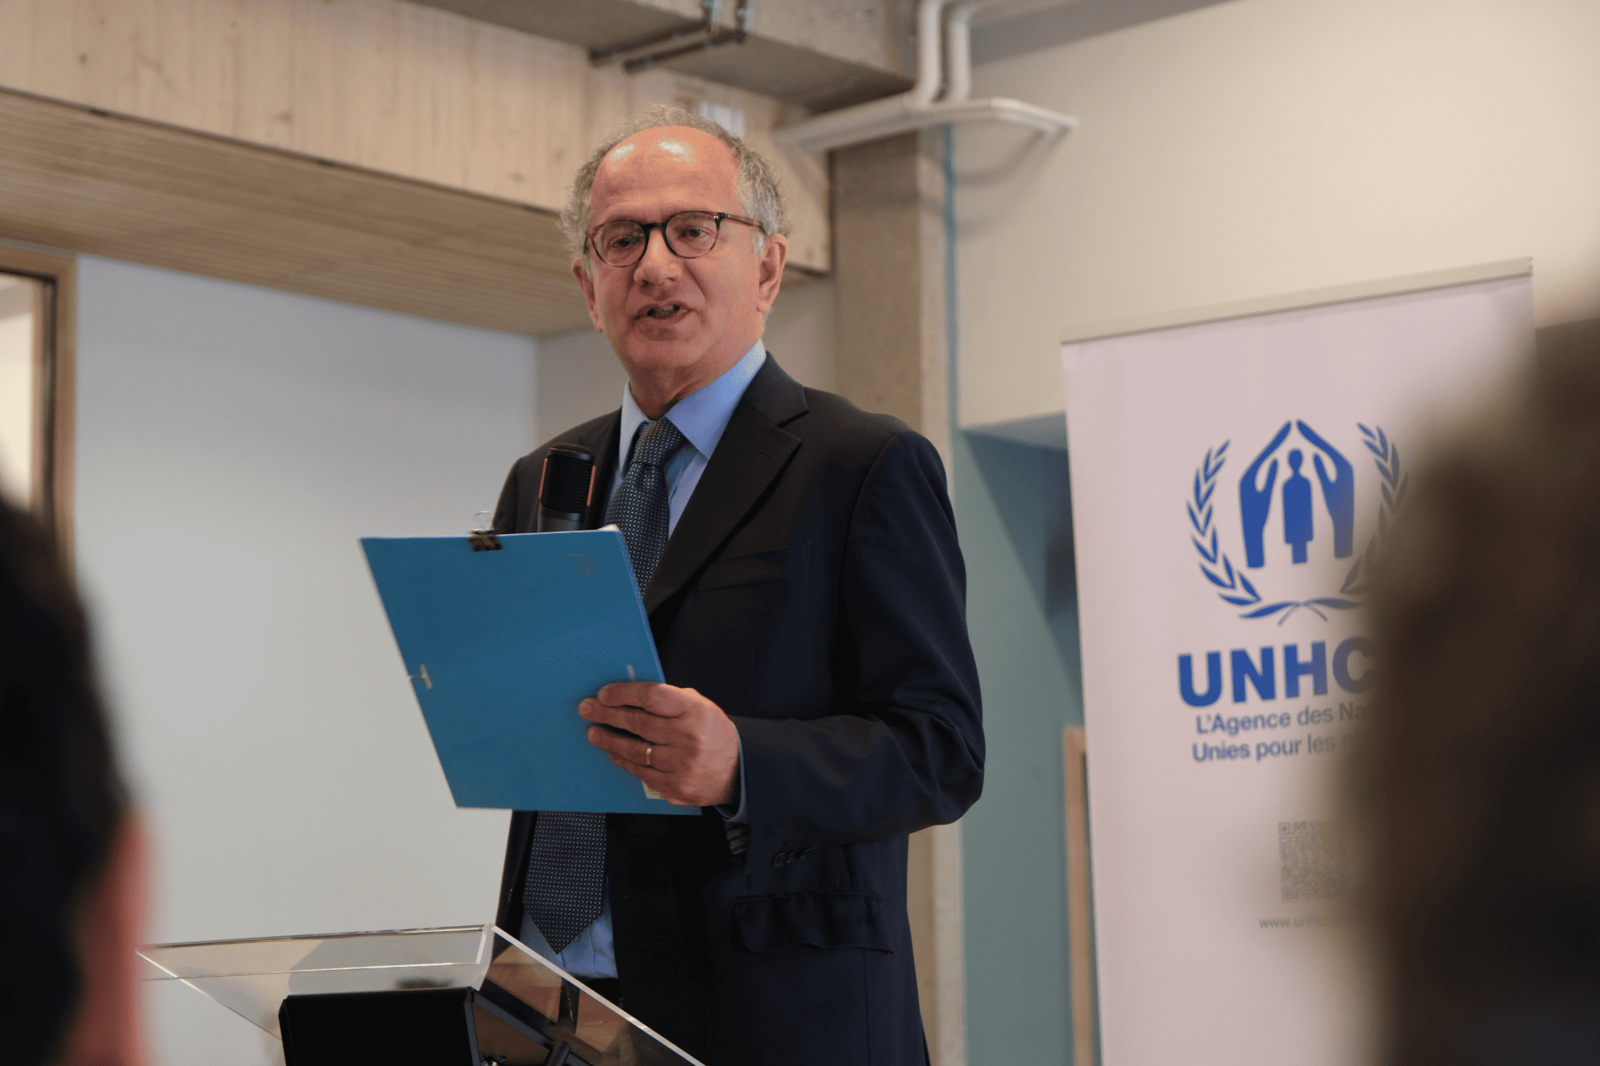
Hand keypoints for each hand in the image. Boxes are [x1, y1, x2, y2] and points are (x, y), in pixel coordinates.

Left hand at [580, 682, 739, 806]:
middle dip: (607, 714)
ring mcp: (681, 765)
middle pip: (637, 723)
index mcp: (695, 711)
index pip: (651, 697)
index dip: (623, 693)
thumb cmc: (712, 733)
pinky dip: (624, 760)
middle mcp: (688, 737)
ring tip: (594, 732)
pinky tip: (613, 752)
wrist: (738, 770)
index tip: (604, 693)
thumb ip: (670, 700)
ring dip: (609, 740)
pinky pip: (641, 772)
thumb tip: (630, 694)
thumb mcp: (700, 706)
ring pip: (634, 750)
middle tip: (588, 709)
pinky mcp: (675, 787)